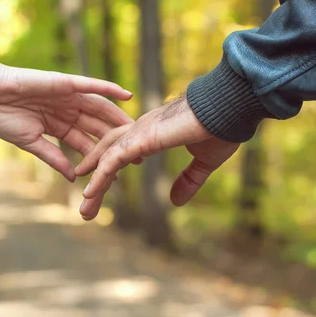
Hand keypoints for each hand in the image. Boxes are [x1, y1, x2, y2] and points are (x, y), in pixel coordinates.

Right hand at [0, 56, 134, 181]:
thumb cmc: (2, 117)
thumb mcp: (30, 142)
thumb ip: (53, 157)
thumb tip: (73, 177)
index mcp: (57, 126)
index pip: (84, 142)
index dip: (101, 155)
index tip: (119, 169)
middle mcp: (66, 111)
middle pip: (97, 126)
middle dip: (116, 140)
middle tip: (138, 153)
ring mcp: (67, 96)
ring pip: (100, 108)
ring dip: (119, 119)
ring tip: (138, 130)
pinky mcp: (65, 83)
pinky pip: (91, 85)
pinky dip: (109, 88)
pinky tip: (127, 95)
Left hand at [75, 96, 238, 219]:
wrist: (231, 106)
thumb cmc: (221, 127)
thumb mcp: (204, 162)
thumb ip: (189, 180)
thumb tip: (175, 202)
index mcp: (152, 133)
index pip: (121, 153)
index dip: (108, 171)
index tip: (99, 190)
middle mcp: (140, 130)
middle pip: (108, 156)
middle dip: (96, 181)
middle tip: (86, 208)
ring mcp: (140, 132)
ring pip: (107, 159)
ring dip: (95, 185)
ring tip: (84, 210)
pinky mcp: (143, 137)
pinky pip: (114, 158)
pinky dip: (101, 175)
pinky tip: (90, 192)